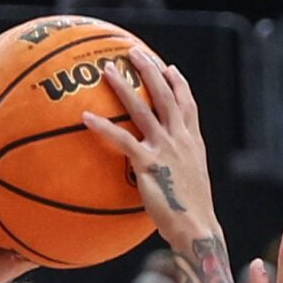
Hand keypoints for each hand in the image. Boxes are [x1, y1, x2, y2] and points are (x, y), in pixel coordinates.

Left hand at [81, 46, 214, 242]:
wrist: (197, 229)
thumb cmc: (190, 215)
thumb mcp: (188, 185)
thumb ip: (176, 170)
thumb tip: (161, 172)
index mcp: (192, 143)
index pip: (187, 105)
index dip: (178, 84)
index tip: (169, 68)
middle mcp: (181, 140)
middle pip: (166, 96)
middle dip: (150, 71)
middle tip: (134, 53)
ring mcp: (165, 149)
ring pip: (142, 109)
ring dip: (124, 87)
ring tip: (107, 70)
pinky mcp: (148, 163)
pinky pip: (122, 139)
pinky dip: (103, 126)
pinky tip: (85, 116)